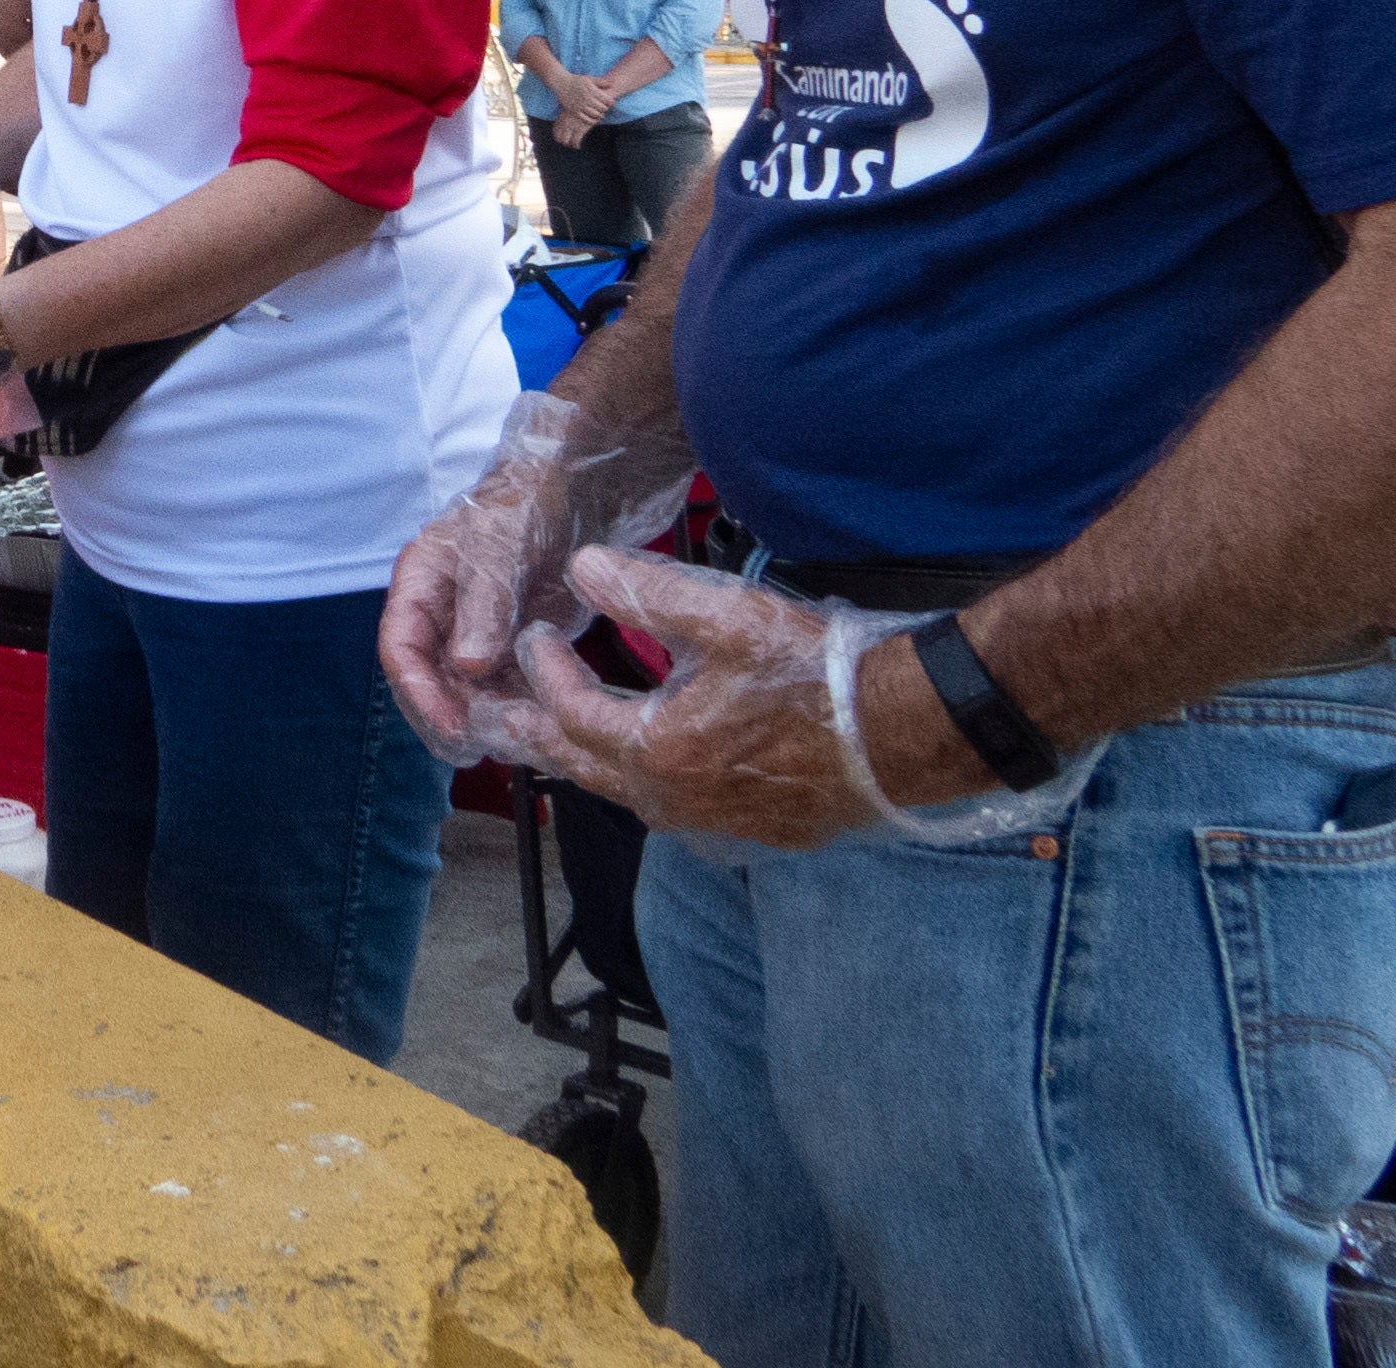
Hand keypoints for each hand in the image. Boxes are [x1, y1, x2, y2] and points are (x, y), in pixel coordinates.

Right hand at [376, 391, 696, 761]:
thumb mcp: (503, 545)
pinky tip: (546, 724)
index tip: (454, 728)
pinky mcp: (517, 637)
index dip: (420, 693)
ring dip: (490, 716)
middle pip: (431, 678)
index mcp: (422, 581)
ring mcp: (480, 626)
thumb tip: (469, 665)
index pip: (401, 648)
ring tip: (522, 741)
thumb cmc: (532, 499)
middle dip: (453, 715)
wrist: (586, 482)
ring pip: (470, 689)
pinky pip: (509, 684)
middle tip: (489, 748)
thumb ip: (485, 603)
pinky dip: (522, 706)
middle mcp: (444, 609)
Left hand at [476, 551, 890, 849]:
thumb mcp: (729, 617)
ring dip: (582, 761)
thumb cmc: (817, 674)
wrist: (901, 735)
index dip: (546, 672)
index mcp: (660, 747)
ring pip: (622, 792)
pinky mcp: (743, 828)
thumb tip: (582, 567)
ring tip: (553, 737)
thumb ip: (647, 592)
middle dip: (535, 736)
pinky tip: (637, 761)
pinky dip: (633, 778)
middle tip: (494, 719)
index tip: (537, 637)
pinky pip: (667, 806)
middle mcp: (673, 797)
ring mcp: (709, 820)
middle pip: (581, 767)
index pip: (572, 713)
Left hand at [549, 106, 595, 149]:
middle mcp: (565, 123)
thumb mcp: (571, 106)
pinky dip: (576, 145)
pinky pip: (576, 141)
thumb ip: (568, 113)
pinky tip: (578, 146)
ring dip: (569, 144)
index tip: (560, 138)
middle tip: (567, 143)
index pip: (555, 130)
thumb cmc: (583, 103)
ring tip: (573, 145)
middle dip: (563, 141)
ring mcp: (572, 126)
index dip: (557, 136)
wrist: (591, 101)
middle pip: (559, 137)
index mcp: (562, 117)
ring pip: (566, 141)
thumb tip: (567, 116)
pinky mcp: (581, 129)